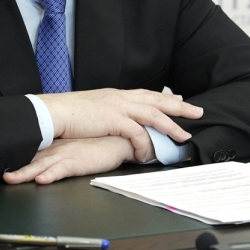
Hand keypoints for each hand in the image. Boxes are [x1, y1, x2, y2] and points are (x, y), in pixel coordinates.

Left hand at [3, 136, 147, 184]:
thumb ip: (62, 149)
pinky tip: (42, 179)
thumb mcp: (77, 145)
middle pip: (31, 159)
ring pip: (42, 165)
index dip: (15, 156)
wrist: (120, 138)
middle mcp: (58, 149)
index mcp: (56, 145)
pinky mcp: (79, 162)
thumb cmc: (100, 143)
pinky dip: (51, 174)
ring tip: (10, 178)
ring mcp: (67, 155)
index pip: (32, 150)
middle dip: (15, 167)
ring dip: (25, 173)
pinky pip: (62, 169)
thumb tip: (46, 157)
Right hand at [39, 88, 201, 161]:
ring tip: (184, 136)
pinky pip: (137, 133)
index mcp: (116, 95)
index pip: (147, 94)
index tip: (181, 99)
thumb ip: (107, 112)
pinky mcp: (114, 119)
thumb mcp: (93, 109)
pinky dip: (145, 144)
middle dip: (180, 106)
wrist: (52, 113)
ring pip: (154, 114)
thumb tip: (114, 119)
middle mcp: (121, 98)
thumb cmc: (67, 114)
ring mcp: (119, 107)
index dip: (165, 97)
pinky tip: (149, 155)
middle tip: (198, 112)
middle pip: (158, 100)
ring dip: (172, 126)